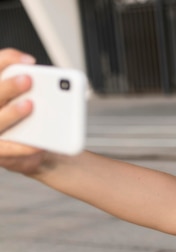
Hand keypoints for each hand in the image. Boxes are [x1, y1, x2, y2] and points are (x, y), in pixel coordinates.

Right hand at [0, 48, 45, 171]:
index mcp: (1, 92)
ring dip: (12, 112)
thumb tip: (54, 87)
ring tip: (30, 105)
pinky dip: (23, 147)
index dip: (9, 60)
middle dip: (9, 85)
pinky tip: (38, 143)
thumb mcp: (34, 102)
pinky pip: (7, 148)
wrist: (31, 152)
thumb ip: (39, 92)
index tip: (30, 61)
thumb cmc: (30, 121)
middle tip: (28, 80)